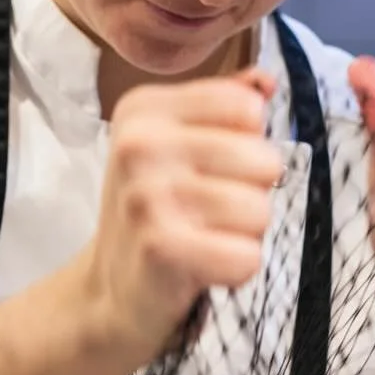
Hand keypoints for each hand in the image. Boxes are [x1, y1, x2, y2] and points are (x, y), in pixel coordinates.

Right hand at [82, 69, 283, 367]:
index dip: (246, 147)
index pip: (249, 110)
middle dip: (250, 196)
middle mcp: (140, 143)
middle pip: (264, 161)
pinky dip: (234, 271)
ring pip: (259, 210)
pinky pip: (246, 256)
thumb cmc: (154, 216)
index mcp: (145, 109)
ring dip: (242, 236)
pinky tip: (202, 270)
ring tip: (203, 241)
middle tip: (206, 216)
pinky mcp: (161, 246)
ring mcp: (147, 195)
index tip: (208, 172)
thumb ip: (222, 108)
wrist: (109, 293)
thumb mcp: (176, 147)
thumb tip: (266, 81)